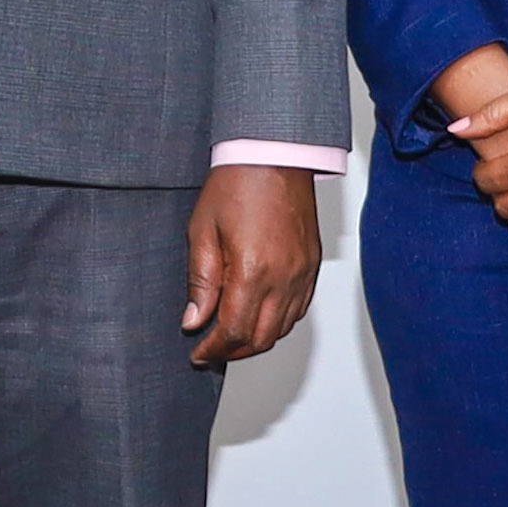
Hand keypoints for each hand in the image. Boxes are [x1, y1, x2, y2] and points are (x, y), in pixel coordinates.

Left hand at [183, 161, 323, 366]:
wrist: (273, 154)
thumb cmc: (237, 184)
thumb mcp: (203, 232)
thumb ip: (200, 282)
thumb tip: (194, 320)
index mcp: (253, 270)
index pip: (234, 331)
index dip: (214, 350)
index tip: (199, 353)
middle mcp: (284, 276)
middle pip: (261, 338)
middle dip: (233, 352)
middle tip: (211, 350)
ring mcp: (302, 272)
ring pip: (282, 328)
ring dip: (255, 340)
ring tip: (231, 336)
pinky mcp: (312, 265)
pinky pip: (298, 309)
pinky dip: (277, 322)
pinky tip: (258, 315)